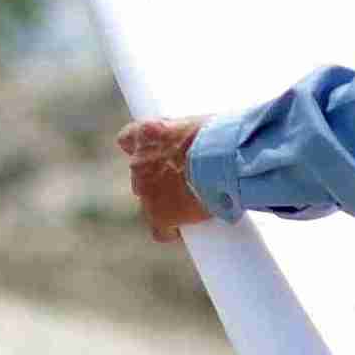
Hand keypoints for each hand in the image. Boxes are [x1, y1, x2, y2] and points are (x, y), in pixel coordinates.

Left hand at [119, 119, 212, 238]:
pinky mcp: (158, 216)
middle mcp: (139, 163)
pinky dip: (171, 230)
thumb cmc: (219, 137)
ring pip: (149, 202)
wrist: (226, 161)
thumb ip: (183, 132)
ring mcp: (147, 191)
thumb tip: (194, 144)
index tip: (160, 152)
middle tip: (186, 179)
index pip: (128, 138)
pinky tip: (186, 228)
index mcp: (146, 134)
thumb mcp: (198, 123)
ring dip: (165, 203)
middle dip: (160, 178)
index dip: (145, 148)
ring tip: (192, 203)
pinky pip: (159, 230)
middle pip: (142, 175)